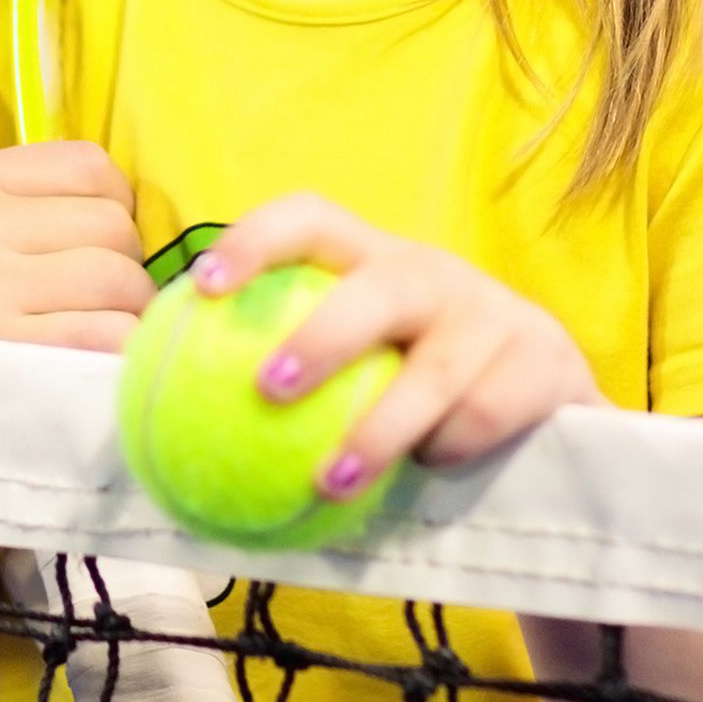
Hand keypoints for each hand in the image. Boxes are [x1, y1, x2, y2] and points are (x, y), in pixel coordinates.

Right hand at [0, 142, 152, 351]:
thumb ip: (33, 208)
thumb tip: (143, 217)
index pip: (92, 167)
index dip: (114, 207)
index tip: (93, 246)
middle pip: (116, 227)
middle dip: (122, 269)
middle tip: (89, 304)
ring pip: (122, 282)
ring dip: (126, 316)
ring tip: (88, 336)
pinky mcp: (6, 354)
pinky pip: (110, 338)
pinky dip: (116, 355)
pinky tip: (86, 366)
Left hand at [189, 194, 604, 495]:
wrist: (550, 413)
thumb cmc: (414, 393)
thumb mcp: (360, 368)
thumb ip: (285, 380)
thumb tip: (153, 426)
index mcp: (375, 261)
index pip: (312, 220)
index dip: (256, 240)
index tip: (202, 286)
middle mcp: (435, 275)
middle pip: (381, 286)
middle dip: (323, 334)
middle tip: (269, 389)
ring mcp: (497, 316)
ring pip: (435, 370)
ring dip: (379, 429)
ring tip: (328, 481)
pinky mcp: (548, 363)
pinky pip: (488, 413)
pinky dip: (451, 448)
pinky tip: (430, 472)